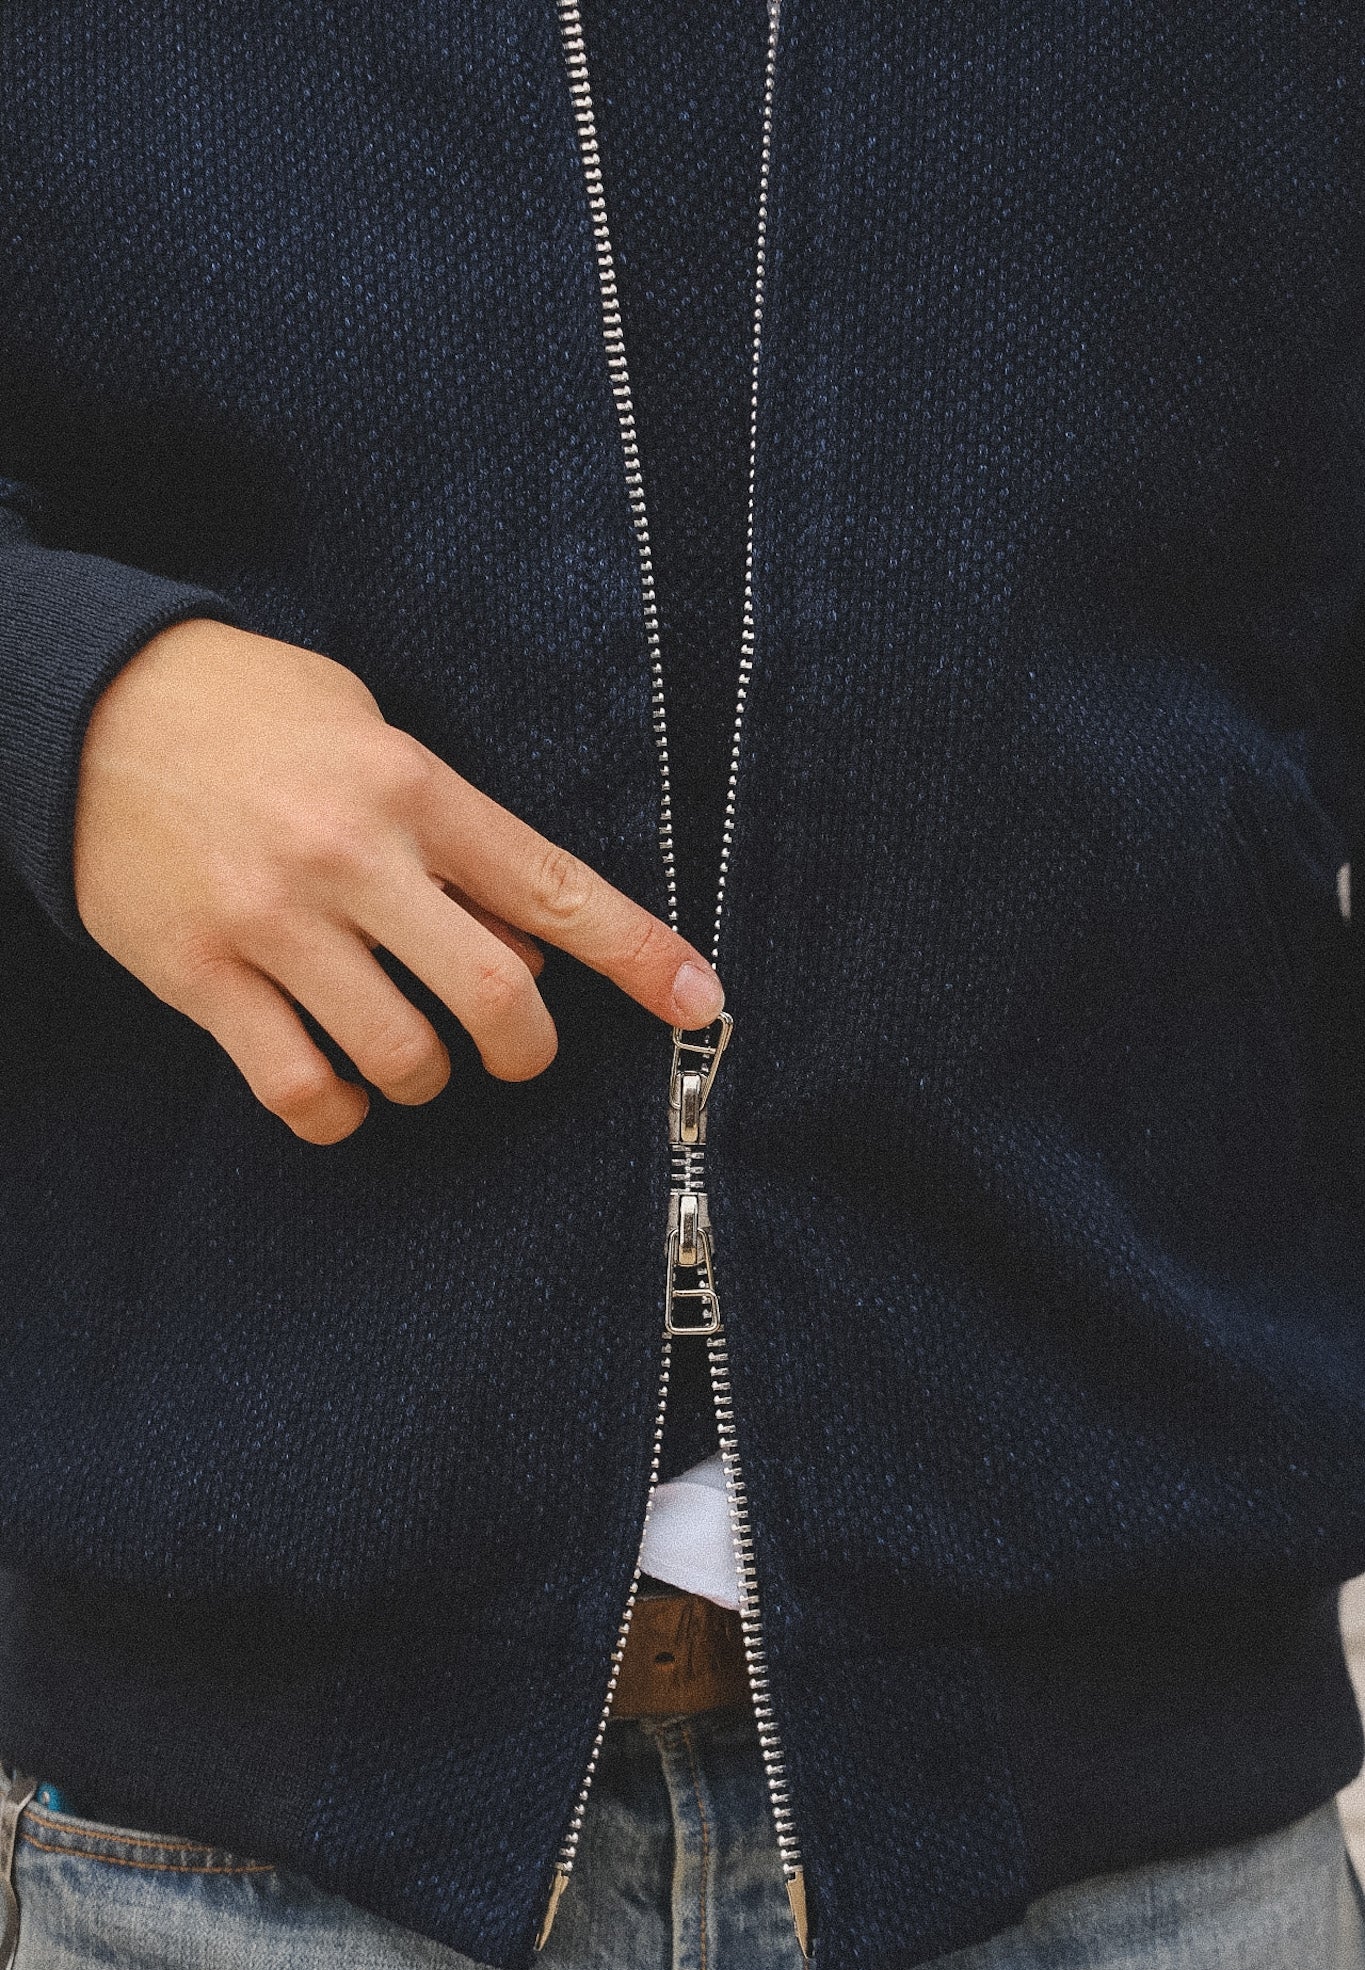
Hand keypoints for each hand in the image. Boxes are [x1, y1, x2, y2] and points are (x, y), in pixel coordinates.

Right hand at [73, 619, 723, 1142]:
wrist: (82, 704)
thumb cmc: (249, 713)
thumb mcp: (368, 730)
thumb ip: (448, 834)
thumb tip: (518, 944)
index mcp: (410, 787)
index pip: (552, 885)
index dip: (637, 954)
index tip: (699, 1001)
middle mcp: (350, 857)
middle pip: (492, 996)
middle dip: (526, 1048)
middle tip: (517, 1052)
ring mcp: (271, 922)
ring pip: (400, 1056)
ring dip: (427, 1078)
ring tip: (409, 1055)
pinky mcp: (198, 975)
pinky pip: (297, 1087)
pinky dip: (338, 1111)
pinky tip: (341, 1088)